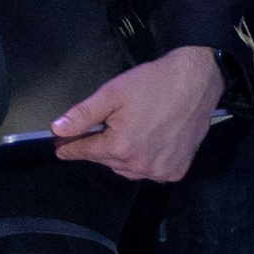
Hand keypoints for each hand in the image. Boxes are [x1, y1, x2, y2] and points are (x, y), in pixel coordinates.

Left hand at [51, 47, 224, 182]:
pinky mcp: (176, 171)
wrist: (196, 82)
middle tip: (98, 132)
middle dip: (99, 147)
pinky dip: (144, 161)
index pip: (87, 151)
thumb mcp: (112, 93)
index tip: (60, 149)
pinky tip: (146, 143)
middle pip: (107, 160)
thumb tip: (57, 129)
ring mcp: (160, 171)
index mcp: (121, 147)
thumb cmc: (153, 83)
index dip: (71, 148)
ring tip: (124, 135)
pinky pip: (150, 171)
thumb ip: (83, 114)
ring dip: (121, 156)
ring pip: (128, 169)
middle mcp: (140, 165)